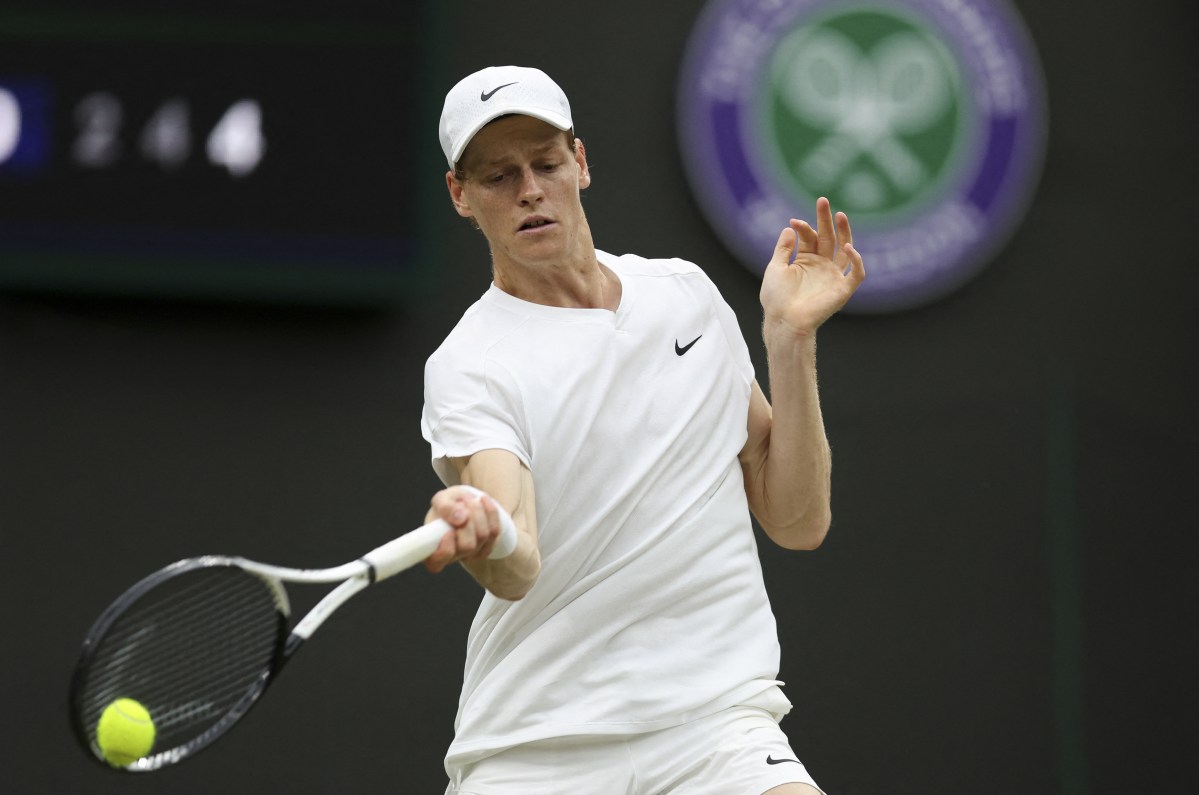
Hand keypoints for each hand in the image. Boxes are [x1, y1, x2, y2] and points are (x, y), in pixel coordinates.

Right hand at [423, 486, 504, 572]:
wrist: (464, 501)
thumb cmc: (448, 504)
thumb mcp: (441, 499)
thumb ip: (445, 508)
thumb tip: (460, 518)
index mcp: (433, 548)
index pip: (436, 562)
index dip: (445, 550)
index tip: (449, 531)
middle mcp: (452, 556)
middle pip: (467, 546)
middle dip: (468, 521)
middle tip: (462, 503)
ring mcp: (472, 554)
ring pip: (483, 536)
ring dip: (478, 512)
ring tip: (470, 500)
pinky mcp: (488, 546)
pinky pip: (495, 530)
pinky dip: (490, 512)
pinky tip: (483, 500)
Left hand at [759, 197, 864, 337]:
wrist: (784, 321)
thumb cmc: (776, 299)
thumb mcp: (775, 268)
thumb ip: (783, 248)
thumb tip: (789, 227)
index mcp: (806, 261)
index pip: (810, 238)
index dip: (804, 228)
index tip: (793, 222)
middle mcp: (822, 266)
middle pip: (828, 238)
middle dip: (826, 220)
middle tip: (823, 200)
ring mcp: (833, 277)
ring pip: (845, 250)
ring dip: (845, 233)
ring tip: (840, 215)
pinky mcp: (843, 290)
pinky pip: (856, 273)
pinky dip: (856, 260)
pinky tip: (848, 246)